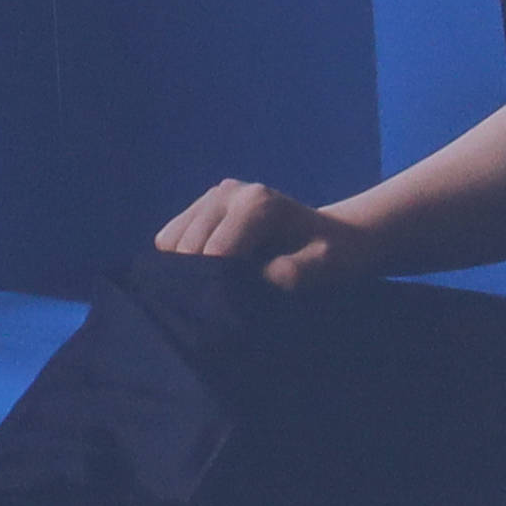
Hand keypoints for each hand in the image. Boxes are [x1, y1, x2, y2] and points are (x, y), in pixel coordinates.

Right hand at [152, 179, 375, 289]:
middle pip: (188, 246)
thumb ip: (294, 272)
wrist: (335, 235)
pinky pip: (171, 237)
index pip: (215, 251)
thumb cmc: (332, 255)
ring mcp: (214, 195)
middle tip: (222, 309)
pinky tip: (208, 274)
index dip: (217, 287)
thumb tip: (257, 278)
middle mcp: (230, 191)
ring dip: (186, 271)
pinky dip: (180, 260)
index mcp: (257, 203)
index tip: (230, 314)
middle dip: (200, 281)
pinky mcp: (203, 205)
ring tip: (215, 292)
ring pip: (172, 241)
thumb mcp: (326, 267)